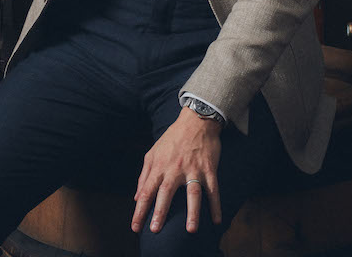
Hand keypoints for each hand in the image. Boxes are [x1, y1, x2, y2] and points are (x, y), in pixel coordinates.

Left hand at [131, 107, 222, 235]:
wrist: (196, 121)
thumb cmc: (172, 139)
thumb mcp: (152, 153)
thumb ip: (144, 176)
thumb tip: (136, 197)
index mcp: (159, 166)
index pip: (146, 192)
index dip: (140, 211)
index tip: (135, 227)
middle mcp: (175, 169)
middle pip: (166, 193)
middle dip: (160, 212)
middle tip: (155, 230)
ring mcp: (193, 169)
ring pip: (193, 193)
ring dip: (192, 212)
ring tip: (191, 230)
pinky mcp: (209, 168)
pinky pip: (213, 189)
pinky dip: (215, 205)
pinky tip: (216, 220)